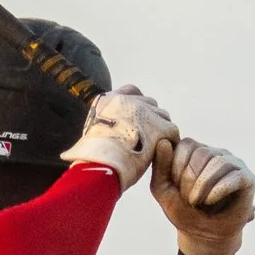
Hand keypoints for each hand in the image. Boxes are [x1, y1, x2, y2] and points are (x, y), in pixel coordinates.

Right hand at [60, 87, 177, 189]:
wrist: (101, 163)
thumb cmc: (91, 157)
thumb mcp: (88, 135)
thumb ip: (97, 129)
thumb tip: (82, 148)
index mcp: (111, 100)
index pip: (131, 91)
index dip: (136, 105)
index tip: (135, 119)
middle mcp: (131, 101)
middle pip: (150, 104)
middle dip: (149, 119)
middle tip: (144, 138)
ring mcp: (148, 113)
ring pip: (163, 117)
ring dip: (159, 130)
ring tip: (151, 147)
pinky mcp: (162, 127)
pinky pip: (172, 132)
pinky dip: (168, 142)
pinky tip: (160, 153)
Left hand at [151, 138, 254, 254]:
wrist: (204, 236)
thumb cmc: (183, 210)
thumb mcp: (163, 190)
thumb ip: (159, 166)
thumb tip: (164, 142)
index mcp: (195, 151)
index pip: (185, 144)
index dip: (176, 168)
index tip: (175, 188)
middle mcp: (216, 153)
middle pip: (202, 153)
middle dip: (189, 180)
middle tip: (188, 200)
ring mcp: (234, 164)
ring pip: (218, 162)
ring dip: (203, 186)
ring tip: (198, 202)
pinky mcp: (247, 178)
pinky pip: (235, 176)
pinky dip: (219, 190)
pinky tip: (210, 201)